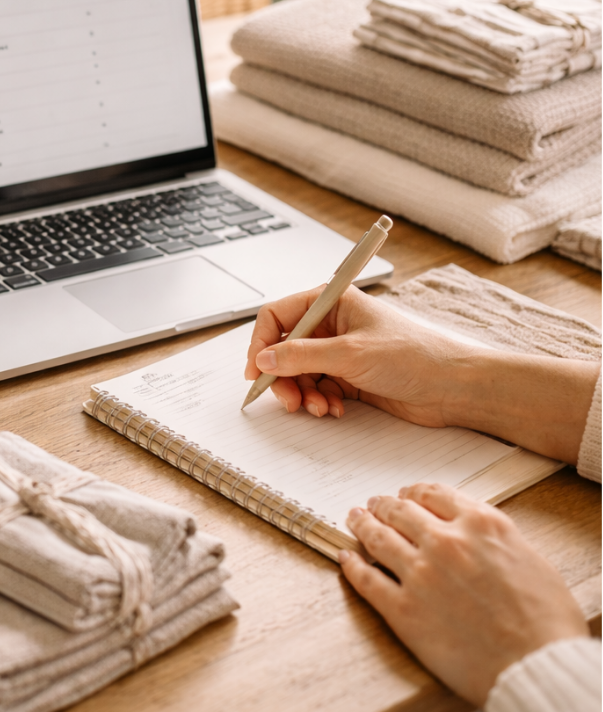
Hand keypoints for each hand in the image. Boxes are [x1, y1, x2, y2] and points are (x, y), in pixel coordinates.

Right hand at [242, 285, 476, 425]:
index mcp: (332, 302)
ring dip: (302, 393)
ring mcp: (340, 352)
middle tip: (287, 400)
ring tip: (318, 408)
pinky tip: (333, 410)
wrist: (455, 387)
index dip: (261, 343)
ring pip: (298, 373)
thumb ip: (301, 356)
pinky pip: (316, 389)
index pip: (278, 316)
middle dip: (282, 377)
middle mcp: (332, 325)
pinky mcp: (349, 377)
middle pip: (284, 349)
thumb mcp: (351, 354)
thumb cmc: (416, 356)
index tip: (256, 371)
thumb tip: (264, 359)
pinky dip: (318, 401)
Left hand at [340, 483, 586, 705]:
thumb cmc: (546, 623)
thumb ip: (494, 539)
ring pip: (377, 537)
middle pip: (400, 511)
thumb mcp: (530, 559)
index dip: (413, 492)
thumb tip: (474, 534)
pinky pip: (366, 580)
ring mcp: (419, 574)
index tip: (404, 494)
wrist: (537, 667)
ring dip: (362, 524)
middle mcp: (445, 542)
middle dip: (383, 504)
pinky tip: (346, 558)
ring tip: (354, 518)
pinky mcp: (402, 610)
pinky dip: (352, 565)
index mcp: (481, 525)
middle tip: (374, 504)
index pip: (433, 494)